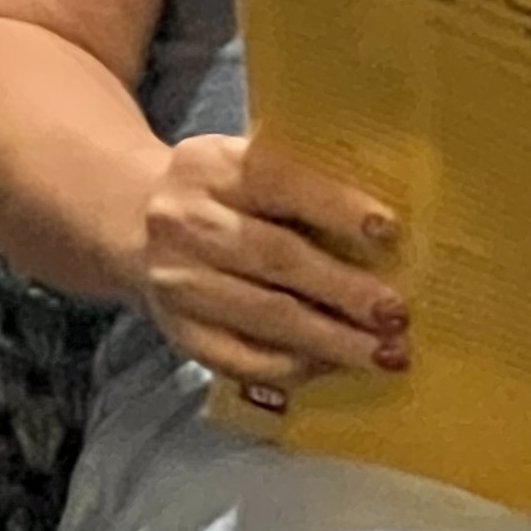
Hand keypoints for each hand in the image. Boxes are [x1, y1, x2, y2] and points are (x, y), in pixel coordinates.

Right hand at [137, 135, 405, 408]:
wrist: (133, 222)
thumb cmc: (224, 192)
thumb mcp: (246, 164)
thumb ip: (302, 182)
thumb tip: (392, 230)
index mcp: (212, 167)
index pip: (279, 182)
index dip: (336, 206)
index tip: (390, 231)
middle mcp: (186, 224)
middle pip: (275, 258)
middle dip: (344, 289)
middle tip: (397, 313)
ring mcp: (178, 283)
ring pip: (263, 316)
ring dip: (331, 340)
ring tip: (384, 353)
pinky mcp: (178, 332)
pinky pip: (241, 359)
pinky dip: (294, 366)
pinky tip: (336, 366)